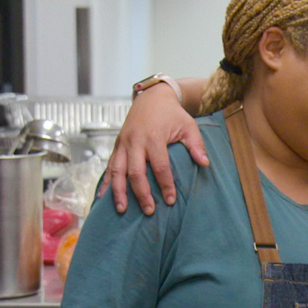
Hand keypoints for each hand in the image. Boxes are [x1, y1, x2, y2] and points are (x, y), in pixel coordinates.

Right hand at [102, 86, 207, 214]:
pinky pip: (109, 166)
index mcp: (154, 137)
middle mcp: (135, 141)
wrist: (152, 97)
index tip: (170, 200)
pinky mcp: (117, 145)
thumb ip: (196, 145)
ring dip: (119, 191)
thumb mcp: (188, 125)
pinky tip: (102, 197)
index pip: (160, 166)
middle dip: (142, 193)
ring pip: (118, 171)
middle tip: (149, 211)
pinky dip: (105, 182)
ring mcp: (123, 144)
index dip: (165, 184)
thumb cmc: (172, 114)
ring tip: (122, 209)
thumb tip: (204, 164)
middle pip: (136, 172)